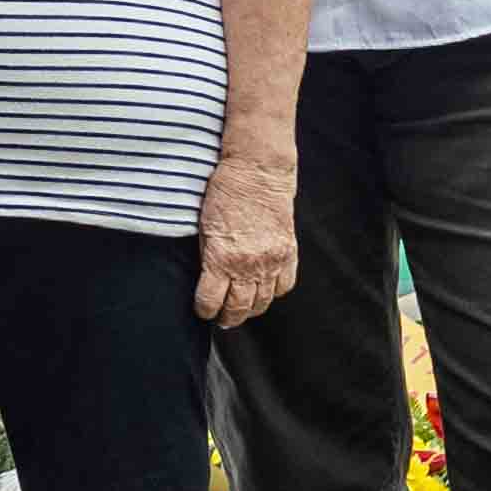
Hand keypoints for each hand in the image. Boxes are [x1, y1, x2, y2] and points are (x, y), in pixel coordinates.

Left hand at [193, 154, 297, 327]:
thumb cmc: (223, 193)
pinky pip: (284, 285)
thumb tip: (204, 280)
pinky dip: (274, 292)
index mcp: (221, 259)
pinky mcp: (288, 252)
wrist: (257, 171)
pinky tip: (265, 290)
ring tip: (242, 311)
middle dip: (227, 317)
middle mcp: (248, 265)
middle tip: (221, 319)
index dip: (204, 310)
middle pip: (238, 308)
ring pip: (262, 302)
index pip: (210, 301)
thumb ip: (206, 256)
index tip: (202, 310)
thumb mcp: (203, 226)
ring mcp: (271, 261)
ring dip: (251, 310)